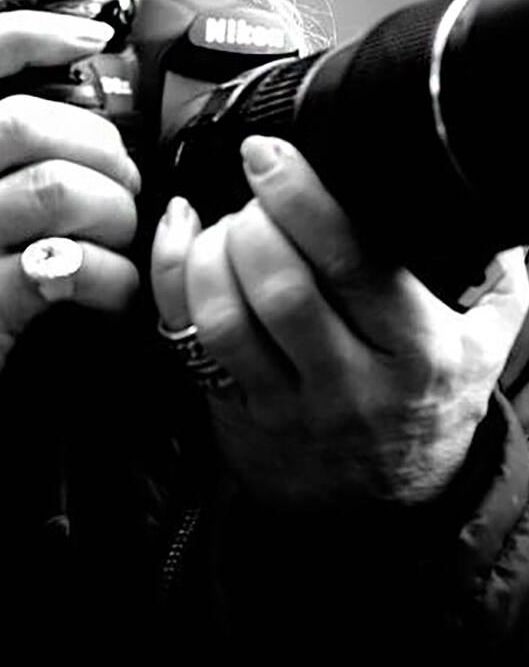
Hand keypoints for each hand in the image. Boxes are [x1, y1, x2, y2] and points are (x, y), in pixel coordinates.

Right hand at [0, 11, 142, 484]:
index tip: (89, 40)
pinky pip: (72, 266)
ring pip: (61, 186)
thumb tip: (47, 136)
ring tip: (118, 240)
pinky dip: (115, 278)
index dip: (30, 33)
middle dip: (100, 147)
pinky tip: (114, 293)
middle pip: (29, 119)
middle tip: (119, 184)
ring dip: (115, 212)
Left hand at [149, 134, 528, 510]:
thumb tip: (501, 215)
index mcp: (415, 351)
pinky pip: (187, 342)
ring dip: (207, 252)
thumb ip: (497, 281)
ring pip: (227, 319)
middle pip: (282, 288)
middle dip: (252, 222)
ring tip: (219, 220)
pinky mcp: (236, 414)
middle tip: (251, 189)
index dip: (302, 201)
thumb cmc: (427, 410)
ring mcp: (287, 405)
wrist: (386, 512)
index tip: (270, 154)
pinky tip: (179, 236)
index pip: (354, 265)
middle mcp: (350, 383)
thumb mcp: (482, 350)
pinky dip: (171, 279)